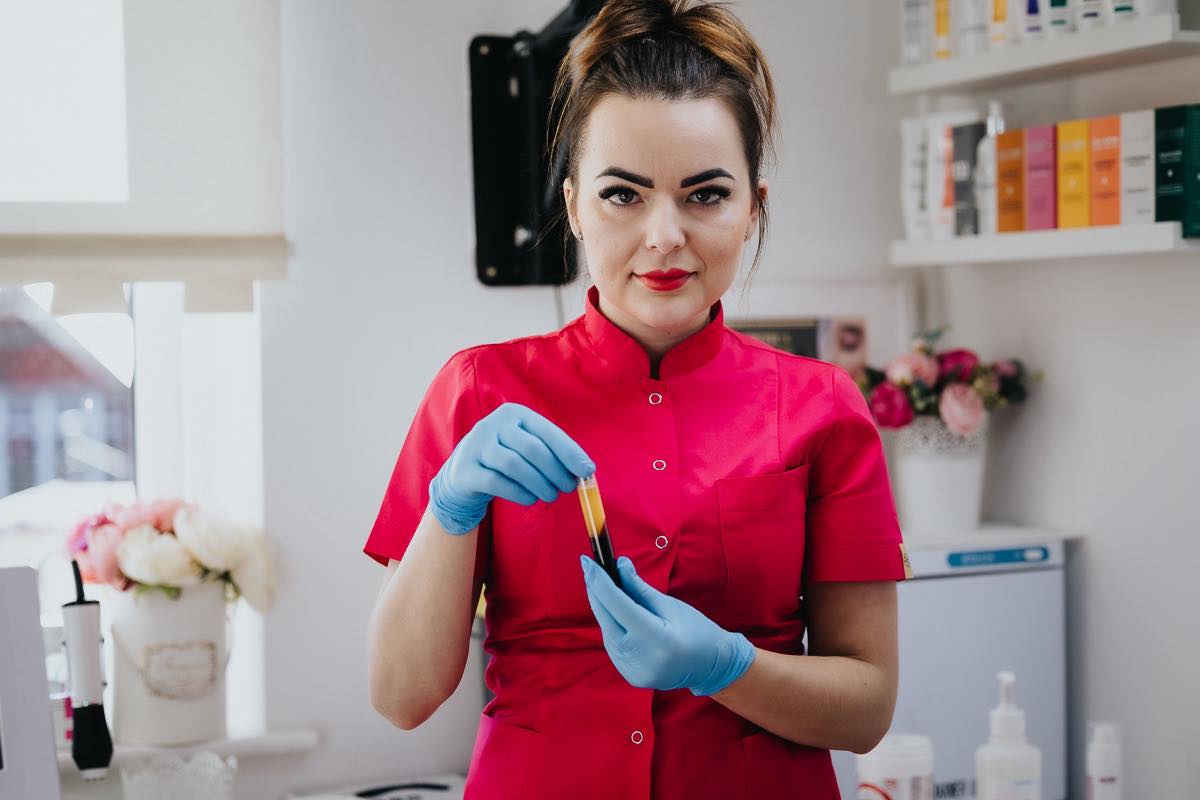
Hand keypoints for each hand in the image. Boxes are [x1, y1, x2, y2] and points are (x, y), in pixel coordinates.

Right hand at [429, 402, 594, 533]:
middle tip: (567, 488)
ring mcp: (475, 446)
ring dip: (540, 484)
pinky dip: (520, 493)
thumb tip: (585, 471)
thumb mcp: (527, 448)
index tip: (587, 471)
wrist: (463, 474)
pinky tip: (530, 499)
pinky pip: (497, 482)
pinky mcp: (465, 470)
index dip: (570, 452)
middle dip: (556, 471)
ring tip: (550, 495)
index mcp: (514, 413)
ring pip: (515, 465)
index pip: (548, 432)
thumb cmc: (506, 459)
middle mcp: (492, 424)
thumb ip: (553, 455)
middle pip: (532, 448)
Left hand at [581, 555, 755, 695]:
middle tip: (591, 568)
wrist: (710, 666)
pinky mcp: (630, 676)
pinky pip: (612, 644)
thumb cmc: (697, 630)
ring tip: (604, 587)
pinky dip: (611, 625)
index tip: (587, 561)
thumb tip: (618, 565)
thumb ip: (640, 588)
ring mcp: (634, 671)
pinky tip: (615, 612)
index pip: (618, 605)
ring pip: (606, 631)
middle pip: (606, 618)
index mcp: (657, 639)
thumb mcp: (671, 605)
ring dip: (603, 608)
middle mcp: (641, 659)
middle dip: (595, 591)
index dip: (600, 581)